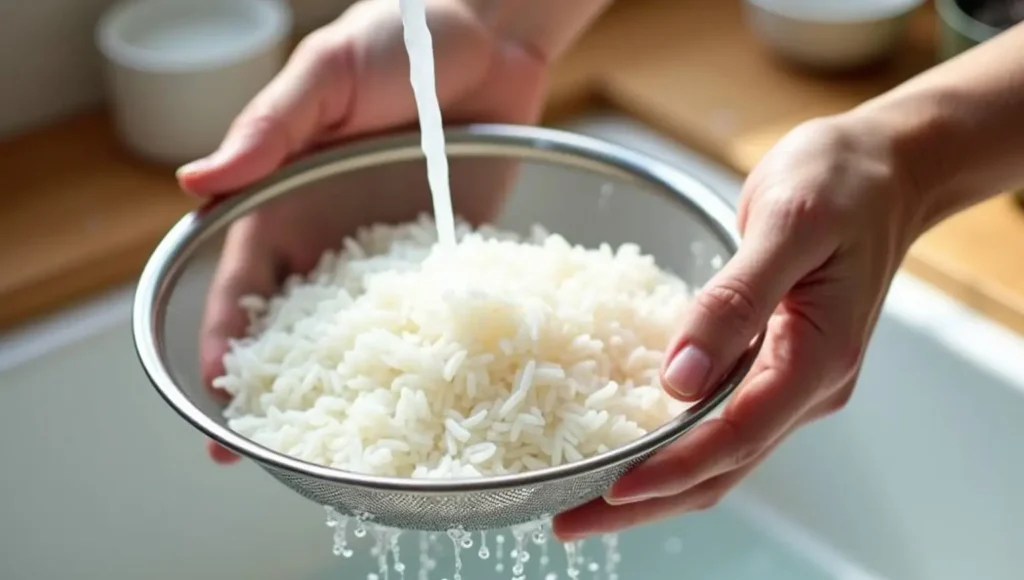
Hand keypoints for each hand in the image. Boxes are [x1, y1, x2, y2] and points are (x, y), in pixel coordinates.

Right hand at [177, 0, 547, 463]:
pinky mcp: (447, 255)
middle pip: (298, 333)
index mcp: (284, 206)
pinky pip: (434, 313)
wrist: (489, 38)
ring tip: (354, 451)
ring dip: (357, 391)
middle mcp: (332, 242)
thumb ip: (267, 130)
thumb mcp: (322, 76)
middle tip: (270, 455)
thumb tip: (193, 182)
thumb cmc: (394, 41)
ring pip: (365, 338)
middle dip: (284, 392)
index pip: (242, 292)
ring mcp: (390, 255)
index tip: (219, 407)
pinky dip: (430, 355)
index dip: (225, 348)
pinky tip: (439, 396)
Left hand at [553, 114, 925, 538]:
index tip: (609, 490)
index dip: (671, 469)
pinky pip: (721, 419)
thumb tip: (680, 379)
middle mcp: (809, 383)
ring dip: (657, 483)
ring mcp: (793, 379)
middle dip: (648, 501)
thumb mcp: (786, 224)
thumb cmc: (841, 182)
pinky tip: (629, 446)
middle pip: (724, 467)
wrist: (886, 170)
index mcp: (819, 357)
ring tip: (586, 500)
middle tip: (570, 523)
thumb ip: (735, 301)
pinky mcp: (774, 364)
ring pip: (721, 454)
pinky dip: (675, 444)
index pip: (737, 436)